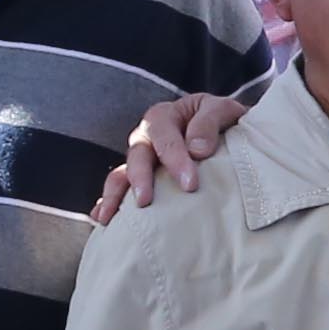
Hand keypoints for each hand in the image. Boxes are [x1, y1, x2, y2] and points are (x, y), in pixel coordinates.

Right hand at [102, 93, 250, 219]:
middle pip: (137, 154)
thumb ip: (210, 122)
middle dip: (140, 178)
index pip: (163, 134)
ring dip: (114, 194)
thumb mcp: (224, 110)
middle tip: (145, 202)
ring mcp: (141, 160)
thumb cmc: (224, 122)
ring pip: (121, 173)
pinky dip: (108, 202)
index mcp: (165, 116)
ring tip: (108, 216)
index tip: (190, 184)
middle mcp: (147, 137)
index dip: (174, 158)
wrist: (226, 132)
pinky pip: (118, 190)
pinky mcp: (140, 180)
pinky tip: (102, 219)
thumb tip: (197, 149)